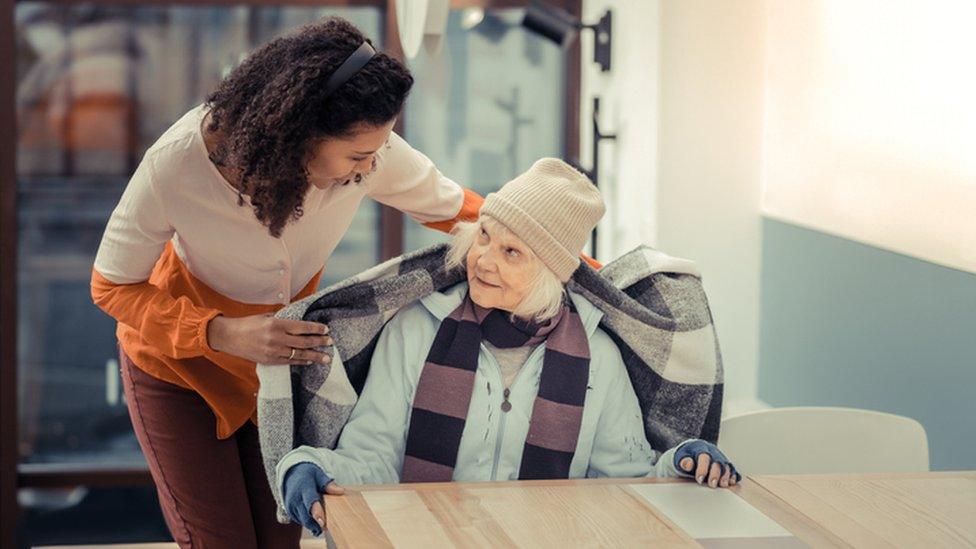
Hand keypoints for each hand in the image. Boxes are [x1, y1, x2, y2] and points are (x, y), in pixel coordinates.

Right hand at [207, 313, 331, 364]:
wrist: (229, 337)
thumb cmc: (248, 324)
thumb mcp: (266, 316)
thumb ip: (283, 319)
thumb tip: (299, 320)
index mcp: (276, 324)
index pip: (302, 327)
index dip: (316, 329)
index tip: (326, 330)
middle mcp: (276, 338)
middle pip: (304, 342)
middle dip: (319, 342)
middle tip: (330, 343)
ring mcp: (273, 351)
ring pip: (299, 354)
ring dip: (314, 356)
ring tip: (326, 357)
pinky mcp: (269, 361)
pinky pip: (289, 362)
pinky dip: (300, 361)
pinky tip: (309, 361)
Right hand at [283, 462, 345, 535]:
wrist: (290, 475)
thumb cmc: (308, 475)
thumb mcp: (319, 474)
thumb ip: (328, 484)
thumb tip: (341, 491)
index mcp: (304, 487)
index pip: (310, 502)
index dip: (316, 512)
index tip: (322, 522)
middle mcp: (295, 498)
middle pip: (307, 516)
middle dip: (317, 524)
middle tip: (328, 526)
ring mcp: (291, 507)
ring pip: (304, 521)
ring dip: (314, 525)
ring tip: (324, 521)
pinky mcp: (290, 513)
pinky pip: (301, 521)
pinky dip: (310, 522)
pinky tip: (316, 518)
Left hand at [674, 440, 739, 488]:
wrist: (693, 450)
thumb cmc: (687, 455)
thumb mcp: (681, 457)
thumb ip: (684, 461)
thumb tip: (688, 464)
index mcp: (701, 448)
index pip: (704, 457)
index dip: (703, 469)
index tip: (699, 479)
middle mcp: (713, 452)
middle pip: (717, 461)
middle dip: (716, 474)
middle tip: (712, 485)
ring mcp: (721, 457)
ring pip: (726, 465)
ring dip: (726, 476)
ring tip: (723, 485)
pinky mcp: (726, 464)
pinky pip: (733, 469)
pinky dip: (733, 475)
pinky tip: (732, 482)